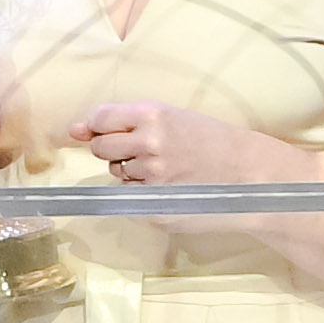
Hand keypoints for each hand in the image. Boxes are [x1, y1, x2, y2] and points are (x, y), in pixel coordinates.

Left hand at [71, 98, 269, 186]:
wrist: (249, 174)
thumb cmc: (213, 142)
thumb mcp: (174, 117)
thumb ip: (125, 121)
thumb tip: (74, 130)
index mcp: (153, 116)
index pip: (100, 119)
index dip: (98, 127)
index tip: (102, 132)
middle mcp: (149, 144)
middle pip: (101, 148)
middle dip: (114, 150)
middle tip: (145, 151)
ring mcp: (152, 178)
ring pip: (116, 174)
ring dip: (132, 172)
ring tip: (166, 169)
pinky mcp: (154, 206)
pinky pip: (130, 197)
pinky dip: (144, 193)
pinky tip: (170, 187)